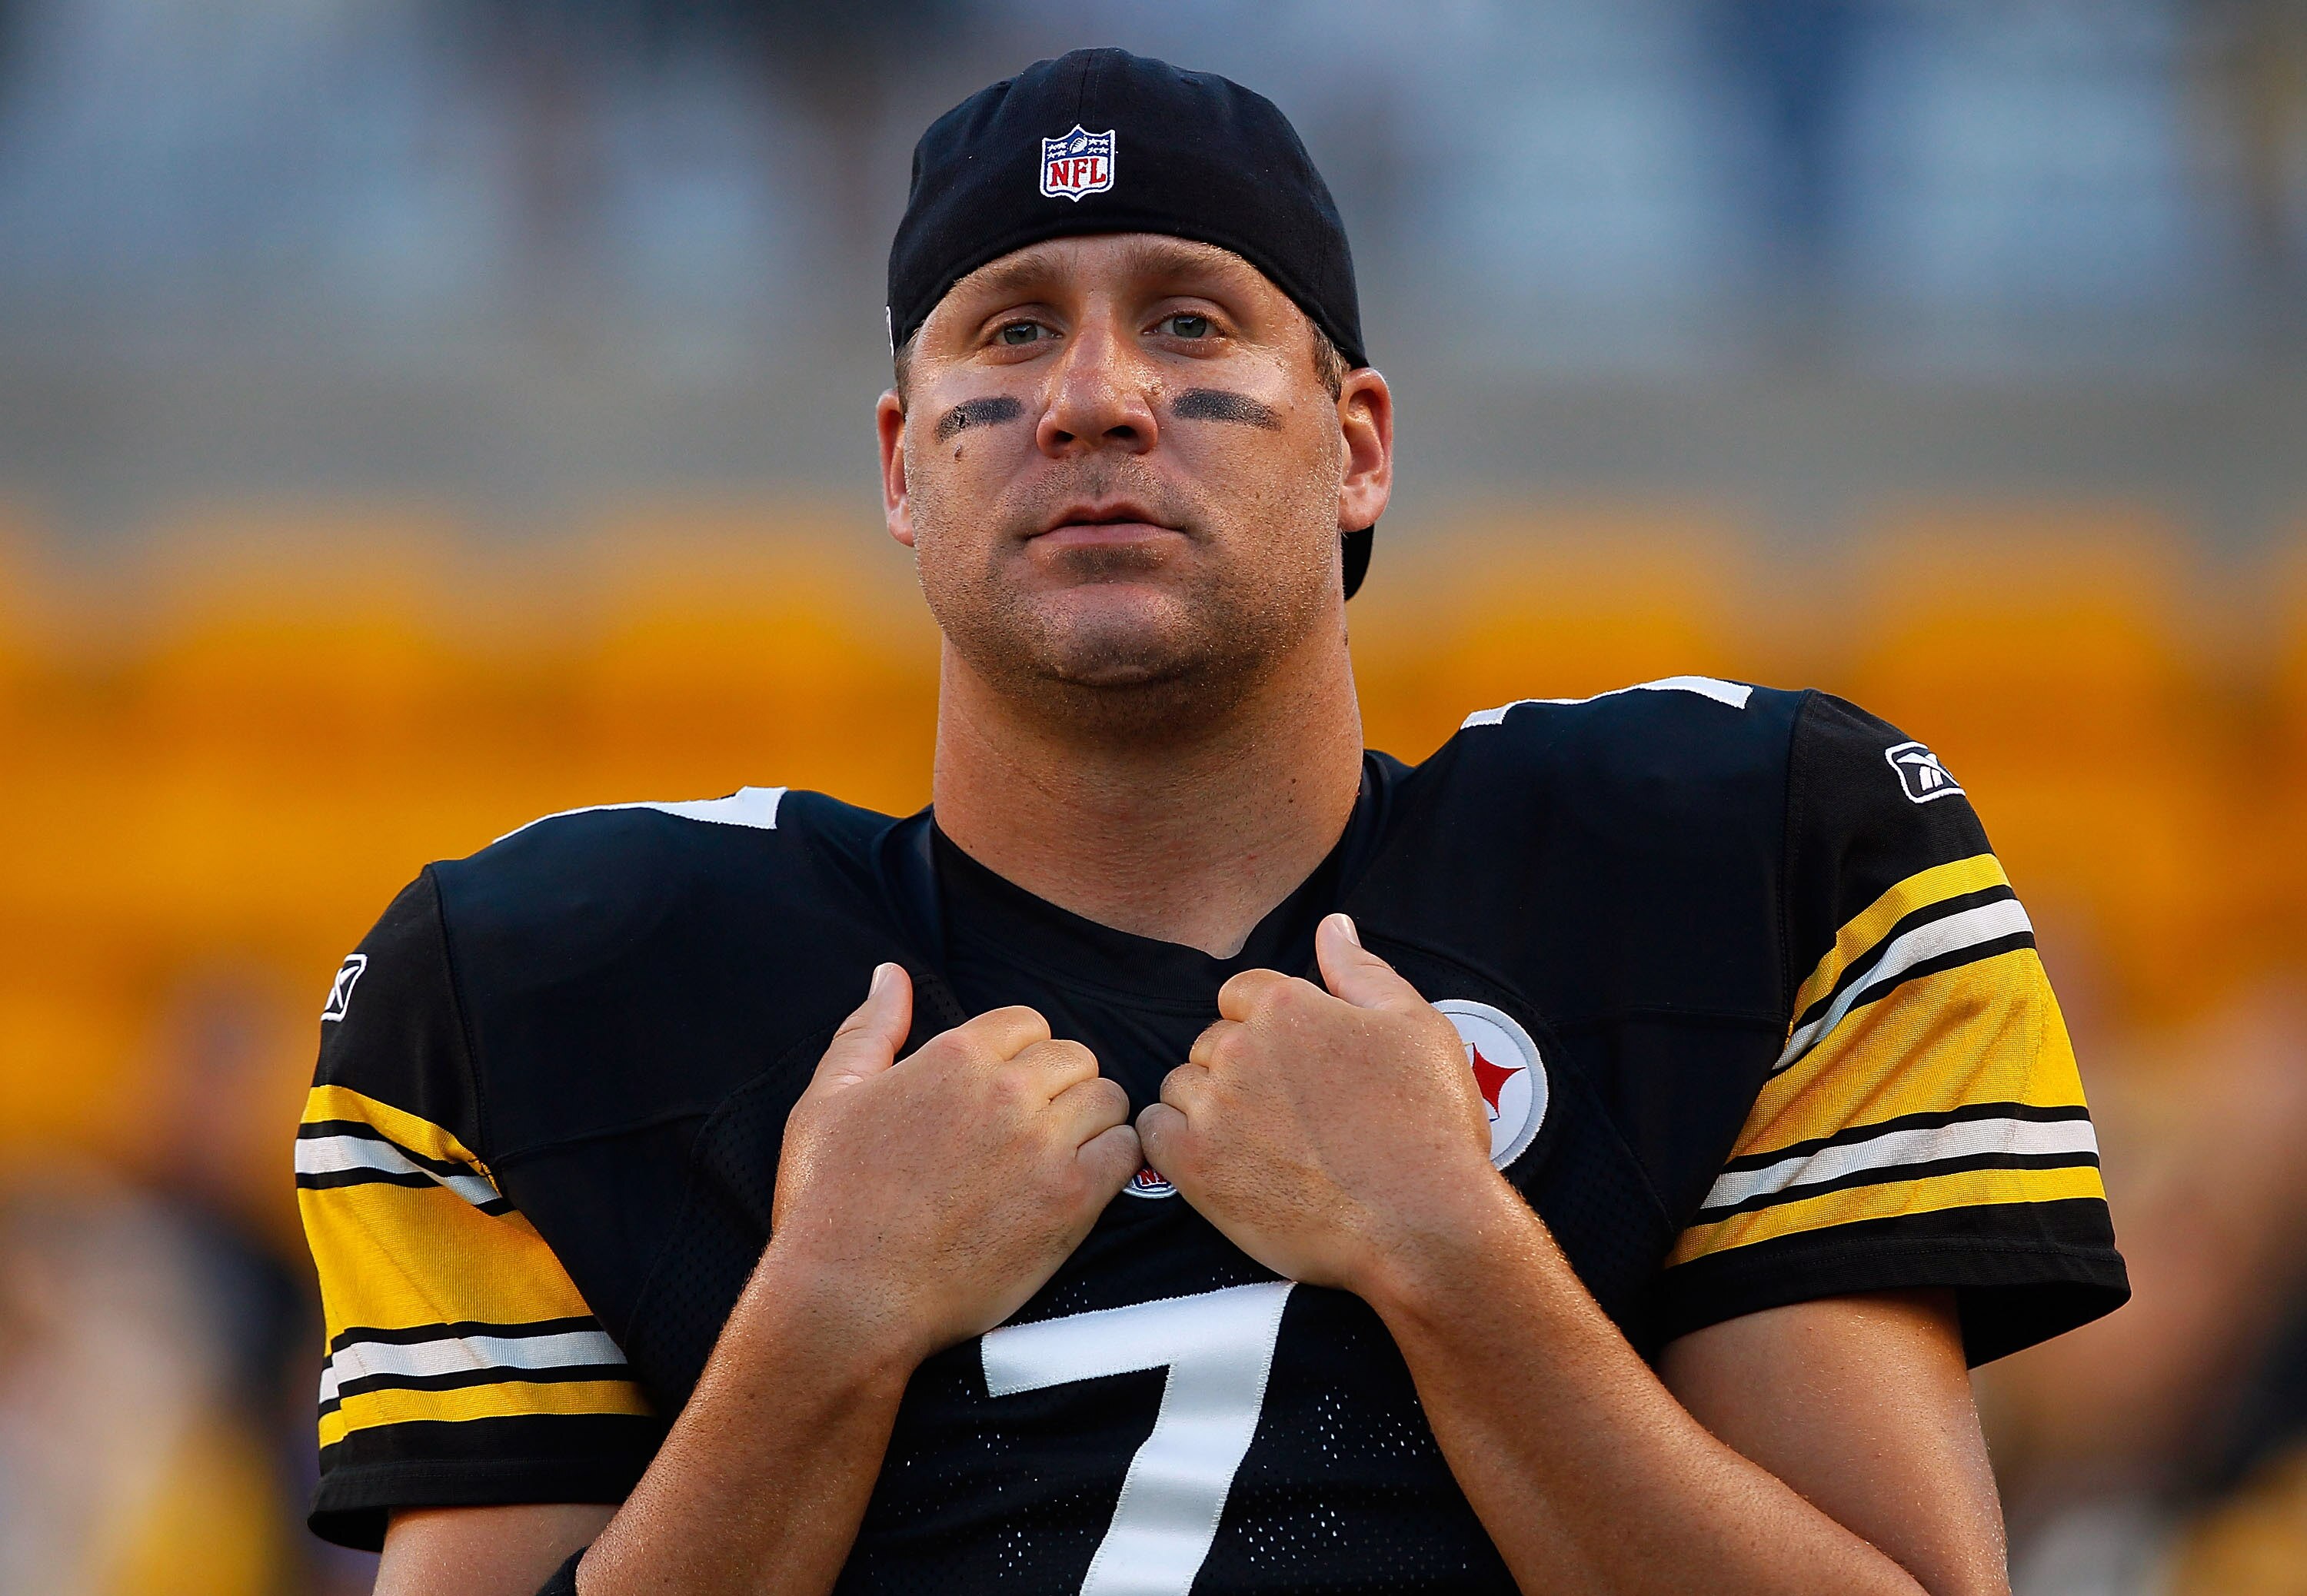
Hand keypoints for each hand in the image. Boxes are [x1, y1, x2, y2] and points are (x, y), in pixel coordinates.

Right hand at [767, 965, 1140, 1362]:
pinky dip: (1111, 1161)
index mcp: (954, 1056)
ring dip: (1089, 1119)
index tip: (1001, 1091)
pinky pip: (1125, 1152)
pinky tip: (1079, 1181)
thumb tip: (891, 974)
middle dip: (1058, 1084)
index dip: (1019, 1053)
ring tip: (1057, 1153)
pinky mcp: (1071, 1200)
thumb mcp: (828, 1100)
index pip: (1027, 1022)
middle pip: (1075, 1055)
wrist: (848, 1298)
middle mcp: (1006, 1091)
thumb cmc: (828, 1203)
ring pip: (1107, 1098)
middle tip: (1029, 1127)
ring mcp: (1043, 1144)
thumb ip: (869, 1030)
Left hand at [1136, 915, 1501, 1294]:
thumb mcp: (1417, 1027)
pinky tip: (1221, 1161)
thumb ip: (1361, 971)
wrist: (1424, 1225)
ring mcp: (1213, 1107)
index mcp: (1286, 1007)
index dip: (1271, 1031)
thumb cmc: (1429, 1126)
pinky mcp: (1194, 1166)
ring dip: (1209, 1106)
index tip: (1301, 1072)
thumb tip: (1332, 926)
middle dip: (1243, 1070)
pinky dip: (1176, 1142)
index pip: (1242, 995)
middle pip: (1212, 1042)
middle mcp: (1239, 1048)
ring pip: (1182, 1085)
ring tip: (1264, 1144)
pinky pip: (1153, 1131)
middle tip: (1294, 1116)